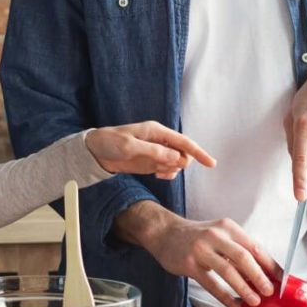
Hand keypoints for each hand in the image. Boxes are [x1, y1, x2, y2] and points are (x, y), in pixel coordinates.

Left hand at [85, 120, 215, 178]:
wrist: (95, 152)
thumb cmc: (109, 143)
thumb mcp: (129, 147)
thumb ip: (153, 152)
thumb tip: (176, 158)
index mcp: (156, 131)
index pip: (183, 141)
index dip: (198, 152)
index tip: (211, 164)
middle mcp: (160, 140)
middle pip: (183, 154)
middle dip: (179, 164)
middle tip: (161, 168)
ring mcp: (156, 152)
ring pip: (176, 163)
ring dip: (171, 170)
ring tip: (155, 171)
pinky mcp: (151, 162)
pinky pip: (168, 169)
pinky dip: (166, 174)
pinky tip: (156, 175)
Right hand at [115, 202, 277, 306]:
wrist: (165, 233)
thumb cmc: (198, 237)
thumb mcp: (220, 234)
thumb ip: (238, 249)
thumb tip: (265, 273)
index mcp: (228, 227)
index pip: (255, 247)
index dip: (270, 265)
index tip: (281, 280)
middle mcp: (215, 235)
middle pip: (243, 257)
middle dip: (259, 277)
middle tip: (269, 292)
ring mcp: (201, 249)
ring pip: (227, 271)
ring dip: (243, 288)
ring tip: (254, 302)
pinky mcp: (189, 263)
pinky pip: (211, 284)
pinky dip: (225, 297)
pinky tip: (233, 305)